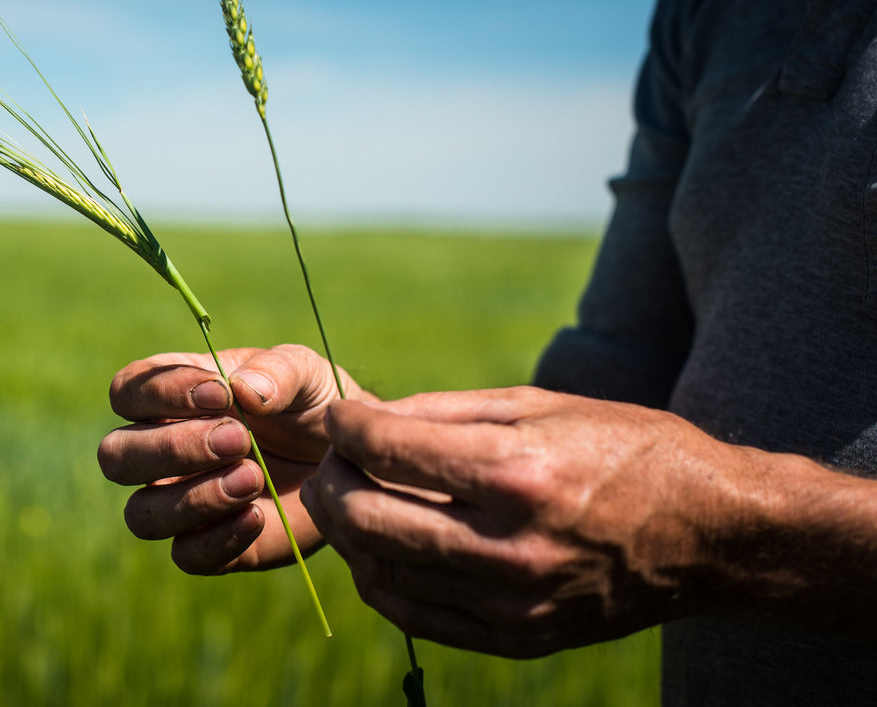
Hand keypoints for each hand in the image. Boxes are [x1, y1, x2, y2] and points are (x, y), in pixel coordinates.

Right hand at [97, 344, 367, 573]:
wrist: (348, 460)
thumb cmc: (314, 405)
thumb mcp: (306, 373)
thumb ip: (278, 370)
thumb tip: (244, 389)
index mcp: (171, 395)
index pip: (127, 391)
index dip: (162, 393)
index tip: (223, 393)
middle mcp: (162, 449)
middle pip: (116, 457)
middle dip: (172, 449)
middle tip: (240, 439)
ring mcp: (180, 501)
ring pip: (140, 514)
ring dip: (193, 498)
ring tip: (253, 477)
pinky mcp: (208, 545)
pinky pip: (185, 555)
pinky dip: (218, 539)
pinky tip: (258, 515)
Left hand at [300, 386, 758, 657]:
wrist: (710, 536)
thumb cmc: (627, 450)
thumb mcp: (541, 405)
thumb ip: (444, 412)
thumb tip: (367, 419)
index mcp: (517, 475)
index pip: (389, 450)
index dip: (347, 427)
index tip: (339, 416)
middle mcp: (511, 546)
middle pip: (368, 518)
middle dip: (333, 480)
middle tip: (332, 459)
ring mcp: (514, 603)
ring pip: (382, 572)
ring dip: (348, 533)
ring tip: (350, 499)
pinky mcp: (519, 637)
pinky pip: (417, 616)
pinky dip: (380, 582)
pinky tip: (377, 551)